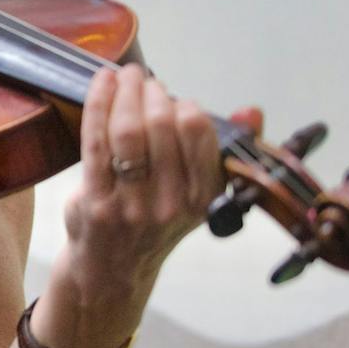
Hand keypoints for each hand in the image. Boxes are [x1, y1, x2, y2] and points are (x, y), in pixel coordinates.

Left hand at [48, 65, 229, 347]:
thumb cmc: (154, 221)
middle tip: (142, 79)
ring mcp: (131, 205)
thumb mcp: (198, 194)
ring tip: (124, 76)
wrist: (112, 270)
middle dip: (152, 92)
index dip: (185, 108)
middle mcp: (170, 204)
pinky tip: (101, 83)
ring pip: (129, 133)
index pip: (201, 137)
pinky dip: (98, 104)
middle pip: (162, 127)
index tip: (174, 97)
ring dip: (125, 93)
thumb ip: (222, 151)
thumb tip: (253, 111)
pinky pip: (95, 141)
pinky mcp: (95, 201)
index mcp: (203, 199)